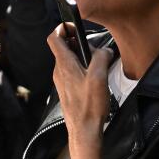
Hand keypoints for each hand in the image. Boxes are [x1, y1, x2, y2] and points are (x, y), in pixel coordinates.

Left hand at [48, 23, 112, 144]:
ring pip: (69, 60)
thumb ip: (101, 58)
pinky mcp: (67, 90)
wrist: (84, 131)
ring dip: (82, 57)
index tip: (76, 27)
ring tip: (98, 65)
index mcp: (64, 65)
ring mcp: (62, 81)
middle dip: (79, 43)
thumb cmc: (89, 107)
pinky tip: (95, 79)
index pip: (54, 37)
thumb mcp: (99, 77)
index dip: (63, 28)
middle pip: (64, 48)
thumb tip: (104, 50)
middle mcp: (59, 71)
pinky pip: (72, 72)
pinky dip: (83, 69)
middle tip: (95, 50)